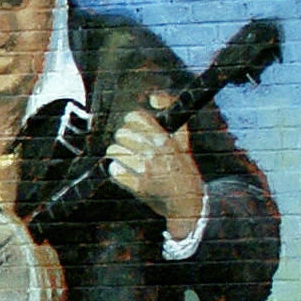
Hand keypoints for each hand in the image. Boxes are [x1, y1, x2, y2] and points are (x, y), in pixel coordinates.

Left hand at [107, 93, 203, 241]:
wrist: (187, 203)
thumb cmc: (183, 170)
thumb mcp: (183, 141)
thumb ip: (171, 117)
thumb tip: (155, 97)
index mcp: (166, 138)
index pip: (135, 117)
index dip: (131, 122)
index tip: (135, 129)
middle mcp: (155, 151)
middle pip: (121, 133)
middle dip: (123, 141)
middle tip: (131, 148)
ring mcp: (146, 169)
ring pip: (114, 151)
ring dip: (118, 157)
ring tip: (129, 162)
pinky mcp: (137, 186)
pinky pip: (114, 170)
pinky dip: (117, 172)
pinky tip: (126, 174)